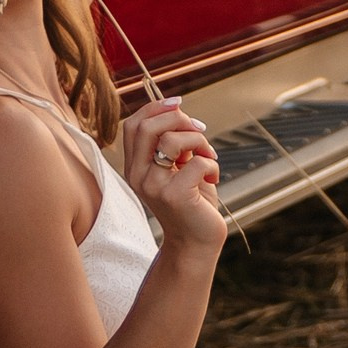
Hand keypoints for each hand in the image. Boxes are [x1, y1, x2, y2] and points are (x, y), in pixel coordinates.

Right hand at [118, 97, 224, 258]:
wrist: (196, 243)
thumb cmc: (192, 202)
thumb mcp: (178, 168)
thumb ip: (174, 144)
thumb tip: (179, 113)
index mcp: (135, 167)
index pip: (133, 125)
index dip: (156, 107)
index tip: (180, 105)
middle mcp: (138, 176)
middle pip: (147, 127)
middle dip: (179, 119)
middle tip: (200, 131)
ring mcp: (154, 186)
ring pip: (172, 140)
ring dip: (199, 141)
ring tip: (209, 157)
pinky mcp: (174, 196)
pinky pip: (197, 162)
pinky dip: (212, 165)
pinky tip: (213, 178)